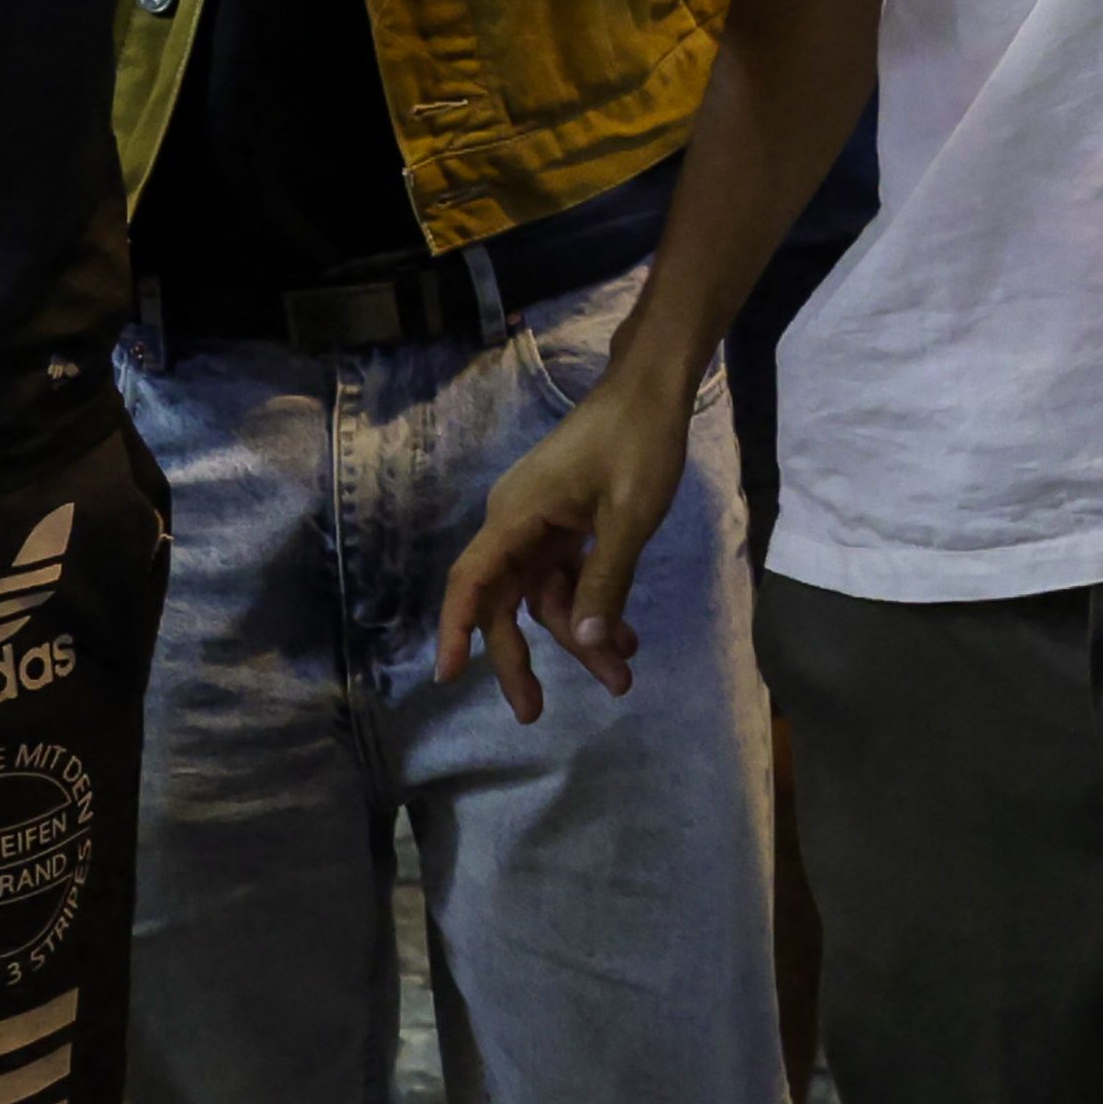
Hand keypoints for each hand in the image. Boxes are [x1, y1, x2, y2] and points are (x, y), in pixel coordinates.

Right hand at [439, 341, 697, 716]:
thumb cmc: (638, 443)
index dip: (456, 629)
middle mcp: (517, 523)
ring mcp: (541, 523)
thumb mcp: (629, 516)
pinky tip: (624, 638)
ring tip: (621, 676)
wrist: (653, 389)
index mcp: (517, 517)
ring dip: (578, 635)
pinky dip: (592, 605)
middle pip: (504, 601)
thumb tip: (588, 643)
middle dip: (519, 658)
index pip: (472, 580)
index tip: (449, 676)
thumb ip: (606, 580)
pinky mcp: (565, 523)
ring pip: (544, 596)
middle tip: (533, 713)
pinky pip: (567, 577)